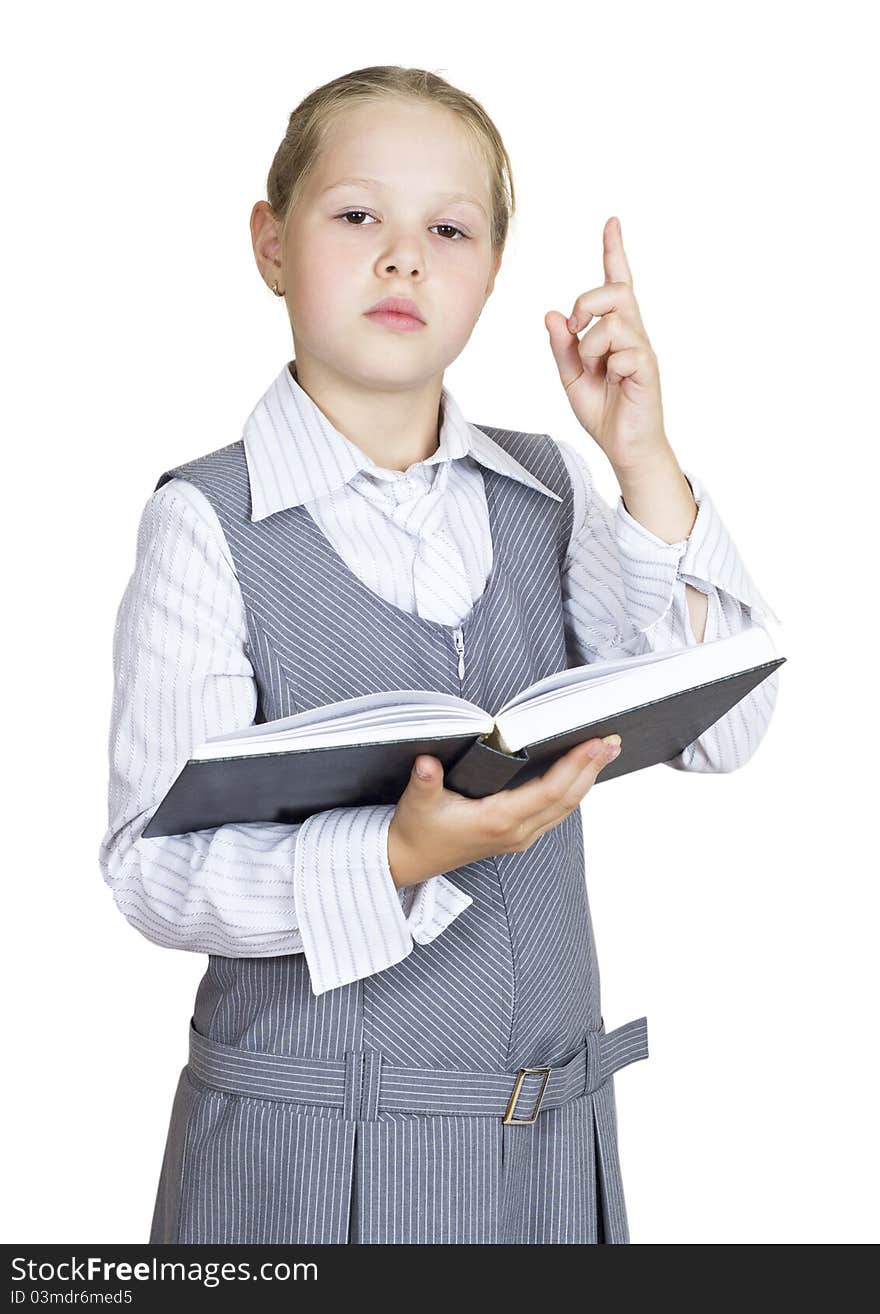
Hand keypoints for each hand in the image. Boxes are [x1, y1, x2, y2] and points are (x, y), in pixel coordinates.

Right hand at [387, 735, 621, 887]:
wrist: (410, 861)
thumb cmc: (416, 828)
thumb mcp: (417, 801)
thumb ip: (424, 780)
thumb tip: (427, 762)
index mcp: (497, 820)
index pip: (549, 791)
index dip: (575, 766)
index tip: (594, 743)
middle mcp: (516, 832)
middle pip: (567, 799)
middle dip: (592, 768)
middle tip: (613, 740)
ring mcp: (520, 837)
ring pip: (565, 807)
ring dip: (587, 779)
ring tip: (605, 752)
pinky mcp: (517, 837)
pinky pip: (555, 813)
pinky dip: (572, 790)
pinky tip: (580, 774)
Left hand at [545, 216, 670, 474]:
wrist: (624, 447)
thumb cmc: (604, 412)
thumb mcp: (572, 377)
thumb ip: (563, 347)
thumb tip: (552, 315)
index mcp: (615, 332)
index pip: (617, 283)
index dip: (613, 252)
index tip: (611, 222)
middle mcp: (632, 334)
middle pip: (615, 291)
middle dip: (587, 302)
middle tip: (575, 328)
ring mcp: (641, 350)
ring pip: (613, 321)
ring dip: (591, 343)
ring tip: (593, 367)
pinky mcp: (647, 369)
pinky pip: (623, 350)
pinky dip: (607, 364)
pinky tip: (611, 379)